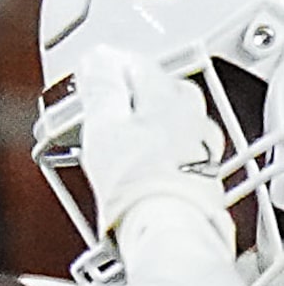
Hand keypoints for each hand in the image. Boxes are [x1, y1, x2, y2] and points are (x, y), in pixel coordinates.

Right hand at [78, 45, 230, 244]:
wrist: (167, 226)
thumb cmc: (138, 182)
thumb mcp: (104, 128)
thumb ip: (101, 89)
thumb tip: (98, 59)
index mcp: (164, 94)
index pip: (133, 63)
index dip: (103, 67)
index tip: (83, 76)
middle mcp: (190, 111)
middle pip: (154, 87)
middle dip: (125, 93)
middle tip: (95, 110)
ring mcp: (200, 140)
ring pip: (169, 115)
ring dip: (143, 119)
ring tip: (115, 139)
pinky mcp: (202, 167)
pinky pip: (178, 143)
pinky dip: (158, 145)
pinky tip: (142, 162)